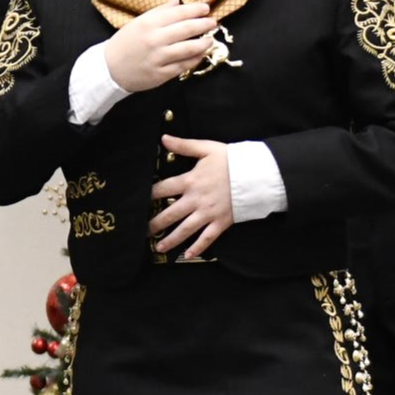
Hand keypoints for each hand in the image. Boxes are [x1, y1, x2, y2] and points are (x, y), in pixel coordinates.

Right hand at [101, 0, 214, 92]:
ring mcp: (158, 58)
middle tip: (213, 22)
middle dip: (203, 24)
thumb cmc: (124, 43)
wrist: (109, 68)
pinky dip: (194, 59)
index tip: (206, 8)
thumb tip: (177, 0)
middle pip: (186, 29)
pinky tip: (200, 55)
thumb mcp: (138, 22)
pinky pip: (183, 65)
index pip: (177, 13)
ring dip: (203, 43)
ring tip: (210, 40)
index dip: (194, 10)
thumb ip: (159, 11)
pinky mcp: (161, 74)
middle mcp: (154, 39)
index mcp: (148, 23)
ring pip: (188, 48)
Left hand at [149, 135, 234, 259]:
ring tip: (158, 246)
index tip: (138, 202)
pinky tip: (187, 255)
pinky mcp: (221, 222)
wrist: (257, 174)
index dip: (149, 195)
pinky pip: (207, 238)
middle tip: (142, 232)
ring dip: (170, 239)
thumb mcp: (207, 148)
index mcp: (190, 181)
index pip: (163, 189)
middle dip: (154, 224)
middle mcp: (196, 200)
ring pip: (185, 229)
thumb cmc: (232, 160)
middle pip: (169, 214)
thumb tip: (164, 138)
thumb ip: (184, 145)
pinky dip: (197, 248)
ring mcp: (208, 213)